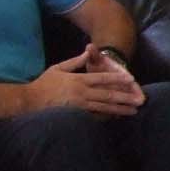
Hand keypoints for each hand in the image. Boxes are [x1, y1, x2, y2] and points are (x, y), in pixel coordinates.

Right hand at [23, 52, 144, 117]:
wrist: (29, 101)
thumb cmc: (44, 84)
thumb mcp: (59, 68)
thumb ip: (75, 62)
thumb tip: (87, 52)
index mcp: (78, 80)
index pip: (102, 79)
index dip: (118, 79)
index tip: (131, 80)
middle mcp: (82, 93)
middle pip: (108, 94)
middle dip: (125, 97)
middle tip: (140, 100)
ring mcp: (79, 106)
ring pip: (104, 107)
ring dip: (120, 109)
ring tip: (133, 111)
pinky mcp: (76, 116)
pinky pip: (95, 116)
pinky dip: (107, 117)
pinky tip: (117, 118)